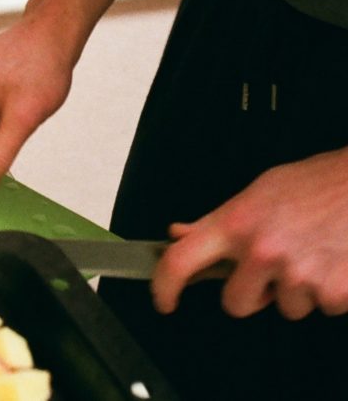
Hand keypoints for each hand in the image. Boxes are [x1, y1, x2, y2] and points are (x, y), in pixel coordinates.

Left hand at [152, 147, 347, 319]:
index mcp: (235, 223)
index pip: (181, 260)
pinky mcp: (334, 293)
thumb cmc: (313, 185)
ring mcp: (298, 275)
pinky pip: (321, 309)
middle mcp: (261, 252)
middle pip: (236, 303)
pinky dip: (328, 292)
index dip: (165, 286)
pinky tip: (332, 261)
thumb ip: (217, 221)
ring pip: (285, 308)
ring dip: (296, 290)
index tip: (163, 300)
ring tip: (310, 253)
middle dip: (251, 292)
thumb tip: (179, 234)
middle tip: (271, 266)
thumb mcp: (256, 193)